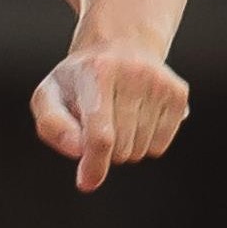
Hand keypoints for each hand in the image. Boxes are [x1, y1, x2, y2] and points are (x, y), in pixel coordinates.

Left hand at [30, 44, 189, 191]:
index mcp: (97, 72)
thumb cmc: (78, 80)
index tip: (86, 182)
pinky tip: (136, 116)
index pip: (100, 135)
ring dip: (124, 146)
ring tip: (116, 117)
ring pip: (140, 150)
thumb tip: (79, 151)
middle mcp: (133, 74)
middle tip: (97, 124)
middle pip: (120, 148)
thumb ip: (52, 125)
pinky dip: (144, 142)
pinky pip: (159, 146)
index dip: (94, 164)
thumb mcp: (48, 95)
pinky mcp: (178, 93)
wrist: (119, 45)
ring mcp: (159, 83)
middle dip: (104, 150)